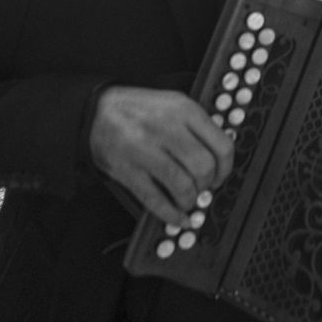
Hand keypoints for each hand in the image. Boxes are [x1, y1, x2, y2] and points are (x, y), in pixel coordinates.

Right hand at [89, 86, 233, 226]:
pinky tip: (176, 216)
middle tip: (203, 187)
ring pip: (182, 185)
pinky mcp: (127, 171)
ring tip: (187, 198)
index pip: (222, 146)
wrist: (96, 111)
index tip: (221, 174)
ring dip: (189, 199)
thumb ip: (198, 126)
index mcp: (184, 110)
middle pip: (203, 167)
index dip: (226, 167)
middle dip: (207, 184)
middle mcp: (166, 129)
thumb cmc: (139, 109)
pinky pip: (155, 200)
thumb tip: (221, 155)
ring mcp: (145, 150)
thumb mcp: (174, 104)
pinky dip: (170, 214)